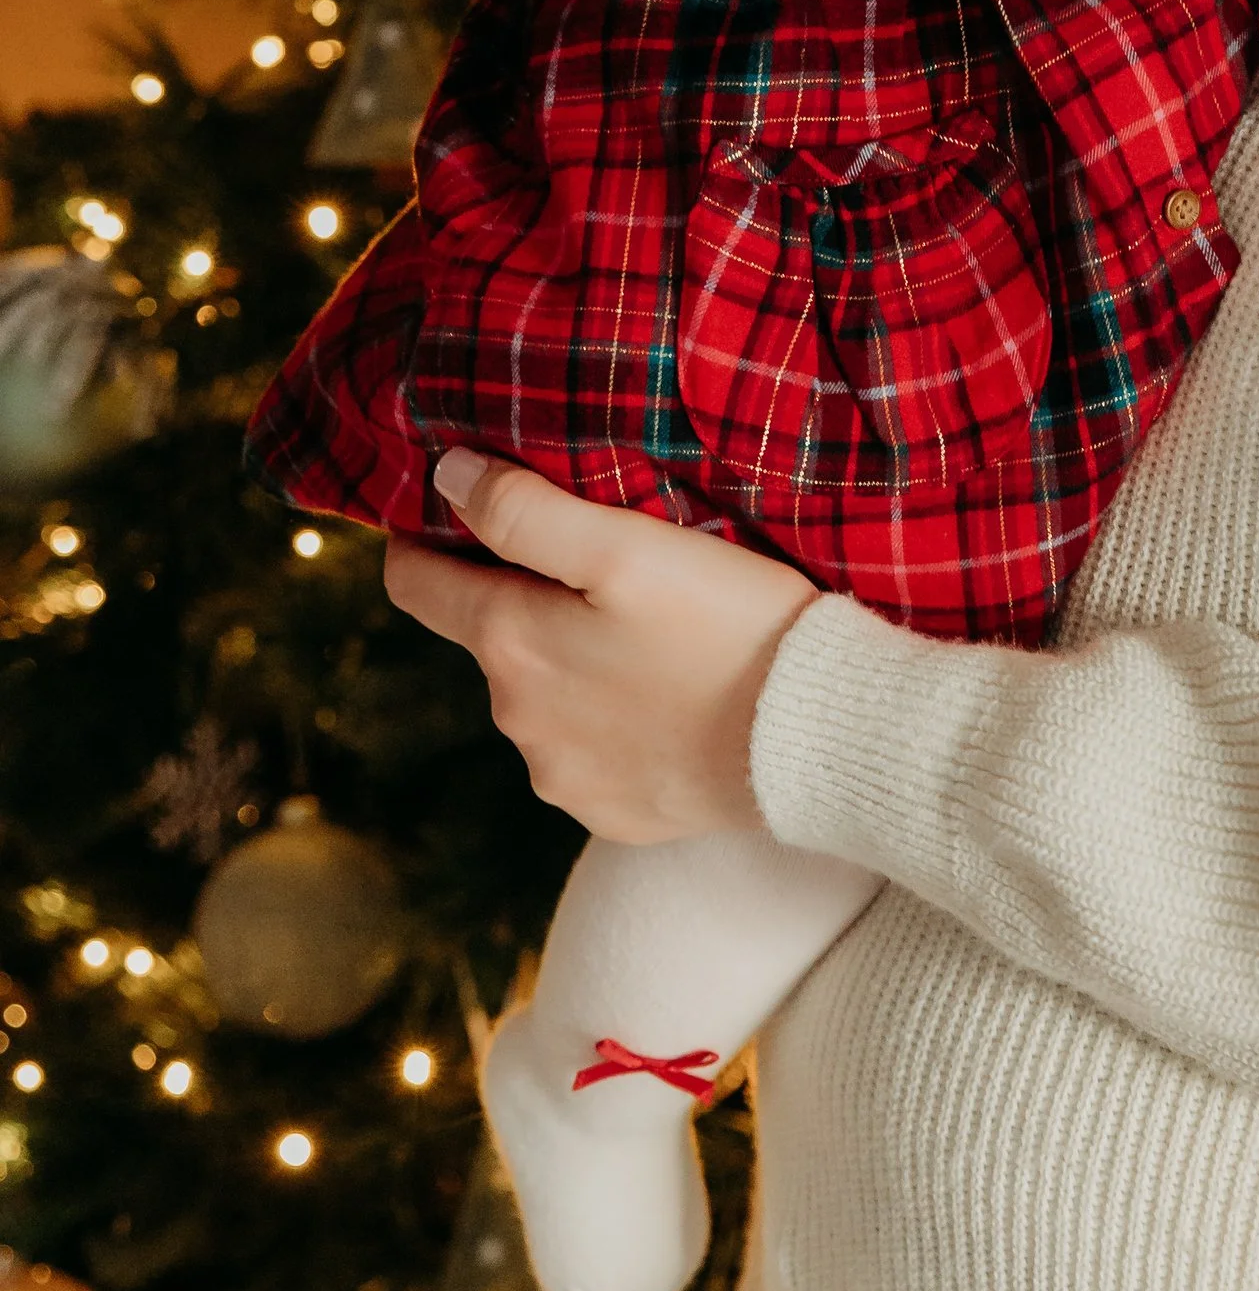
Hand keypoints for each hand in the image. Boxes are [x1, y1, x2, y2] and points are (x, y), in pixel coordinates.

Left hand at [383, 453, 818, 839]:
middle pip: (489, 637)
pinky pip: (586, 750)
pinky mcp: (609, 811)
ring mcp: (560, 774)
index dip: (422, 539)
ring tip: (647, 632)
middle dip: (524, 597)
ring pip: (540, 695)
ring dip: (570, 661)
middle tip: (600, 565)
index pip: (415, 586)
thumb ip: (525, 512)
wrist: (811, 739)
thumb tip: (444, 479)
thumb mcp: (630, 546)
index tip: (443, 510)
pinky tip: (666, 697)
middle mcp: (516, 718)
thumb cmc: (729, 626)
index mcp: (509, 642)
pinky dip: (610, 719)